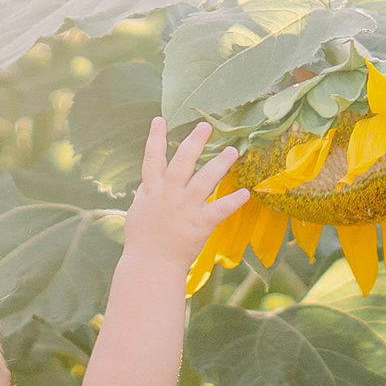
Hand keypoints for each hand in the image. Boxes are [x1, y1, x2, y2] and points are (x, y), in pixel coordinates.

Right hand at [122, 119, 246, 273]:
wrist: (149, 266)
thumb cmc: (142, 241)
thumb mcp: (139, 211)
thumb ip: (147, 194)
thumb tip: (149, 183)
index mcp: (152, 190)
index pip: (152, 158)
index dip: (156, 138)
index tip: (160, 119)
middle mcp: (168, 194)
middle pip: (183, 161)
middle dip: (194, 142)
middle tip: (206, 126)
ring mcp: (185, 208)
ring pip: (204, 179)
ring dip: (220, 164)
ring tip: (233, 151)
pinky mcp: (199, 224)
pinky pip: (220, 209)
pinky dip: (233, 201)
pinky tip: (246, 193)